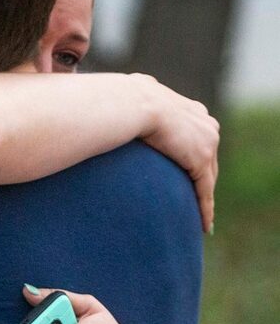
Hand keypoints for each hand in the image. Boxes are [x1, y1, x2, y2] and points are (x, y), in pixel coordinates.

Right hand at [132, 73, 219, 233]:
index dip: (192, 156)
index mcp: (190, 109)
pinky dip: (205, 209)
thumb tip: (115, 98)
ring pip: (208, 176)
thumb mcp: (131, 99)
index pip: (196, 138)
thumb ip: (134, 105)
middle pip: (207, 158)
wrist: (131, 103)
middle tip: (197, 200)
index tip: (188, 170)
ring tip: (202, 218)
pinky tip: (204, 225)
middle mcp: (204, 123)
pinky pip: (204, 190)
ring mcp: (206, 141)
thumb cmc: (121, 101)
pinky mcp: (200, 159)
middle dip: (203, 179)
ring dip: (204, 197)